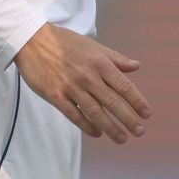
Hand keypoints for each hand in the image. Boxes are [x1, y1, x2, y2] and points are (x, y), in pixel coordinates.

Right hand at [12, 23, 151, 142]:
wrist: (32, 40)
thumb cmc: (65, 42)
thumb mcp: (93, 46)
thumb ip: (115, 59)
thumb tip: (137, 66)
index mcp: (99, 63)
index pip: (123, 86)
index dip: (137, 101)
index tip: (146, 114)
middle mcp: (88, 76)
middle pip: (113, 102)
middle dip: (128, 119)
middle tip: (139, 132)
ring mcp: (71, 87)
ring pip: (95, 112)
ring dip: (110, 128)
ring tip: (122, 139)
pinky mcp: (55, 96)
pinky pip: (74, 115)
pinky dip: (87, 126)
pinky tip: (97, 133)